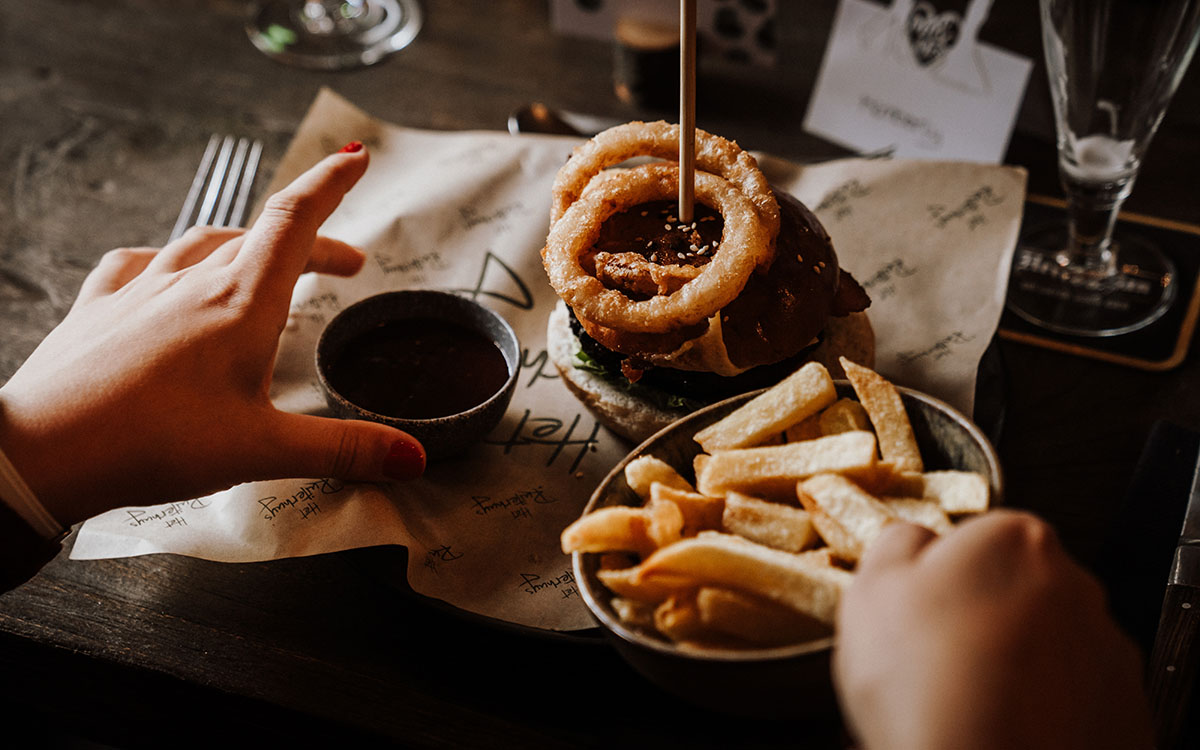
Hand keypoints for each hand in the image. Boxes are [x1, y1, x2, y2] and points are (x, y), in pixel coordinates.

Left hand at [0, 146, 424, 525]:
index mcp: (241, 303)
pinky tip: (164, 275)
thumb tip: (411, 457)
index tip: (355, 157)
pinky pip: (138, 265)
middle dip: (311, 242)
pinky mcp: (98, 309)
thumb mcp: (262, 450)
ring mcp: (139, 290)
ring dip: (245, 246)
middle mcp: (190, 282)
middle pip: (261, 236)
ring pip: (202, 245)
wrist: (41, 452)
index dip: (331, 183)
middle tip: (343, 266)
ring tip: (264, 265)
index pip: (295, 219)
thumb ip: (342, 449)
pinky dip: (167, 262)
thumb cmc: (151, 442)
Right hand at [833, 511, 1152, 749]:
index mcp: (1013, 539)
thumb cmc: (928, 686)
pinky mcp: (1123, 707)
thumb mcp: (871, 590)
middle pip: (1014, 586)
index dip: (937, 578)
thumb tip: (913, 540)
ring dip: (1012, 661)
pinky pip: (1072, 695)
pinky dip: (1042, 706)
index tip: (918, 610)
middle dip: (979, 615)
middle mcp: (1074, 584)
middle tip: (935, 659)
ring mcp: (1106, 649)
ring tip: (965, 700)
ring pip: (1045, 642)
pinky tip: (1001, 724)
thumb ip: (897, 543)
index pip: (972, 538)